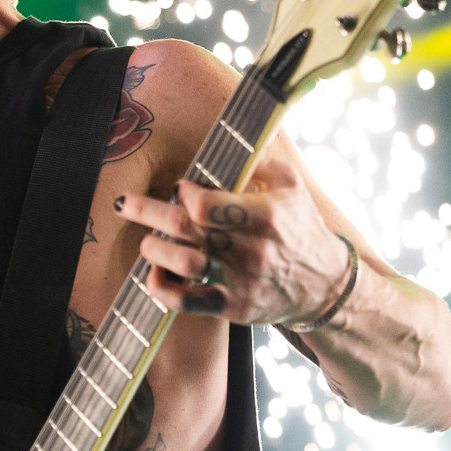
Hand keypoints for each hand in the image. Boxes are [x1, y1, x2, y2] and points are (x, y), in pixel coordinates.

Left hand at [114, 156, 350, 325]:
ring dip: (153, 250)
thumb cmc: (300, 226)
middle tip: (124, 203)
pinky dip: (162, 289)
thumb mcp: (291, 185)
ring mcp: (241, 281)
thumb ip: (258, 161)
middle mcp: (252, 249)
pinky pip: (186, 302)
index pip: (206, 204)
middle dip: (147, 211)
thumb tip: (222, 143)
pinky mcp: (233, 307)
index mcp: (265, 215)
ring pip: (182, 264)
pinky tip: (154, 275)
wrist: (326, 286)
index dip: (185, 194)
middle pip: (185, 227)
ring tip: (147, 241)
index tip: (181, 189)